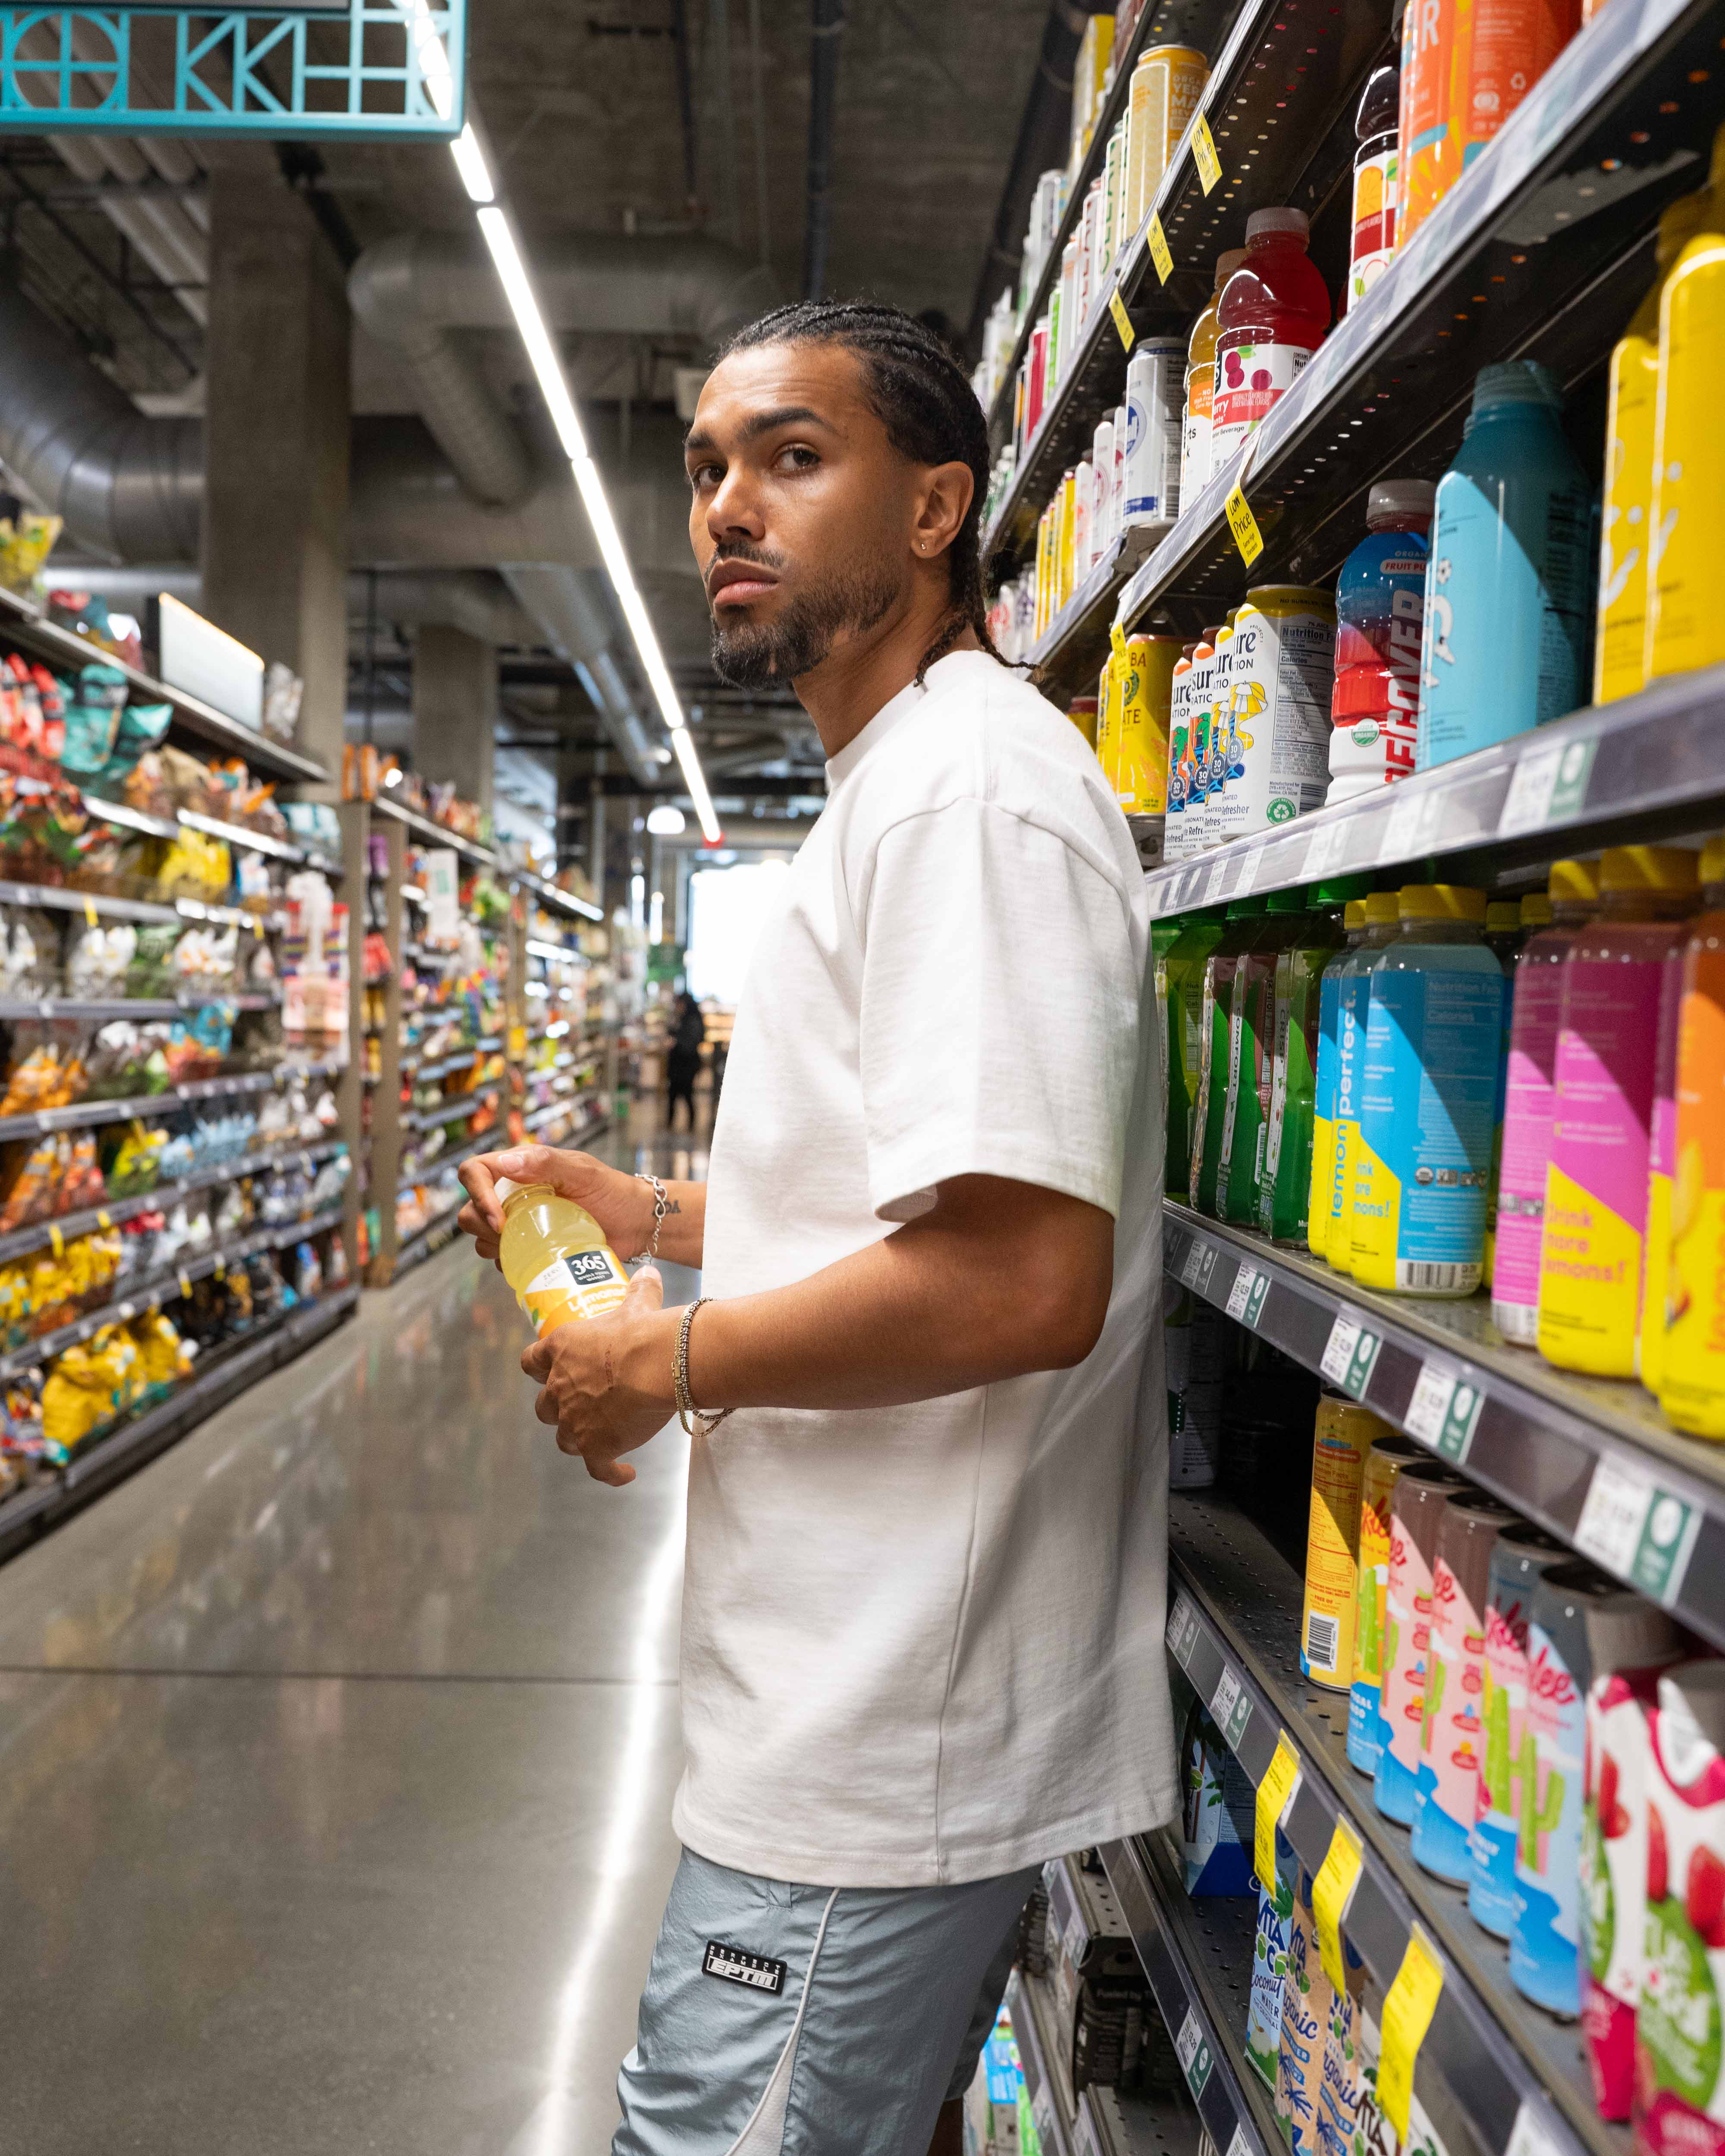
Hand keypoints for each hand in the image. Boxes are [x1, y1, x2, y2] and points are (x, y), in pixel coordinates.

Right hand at [458, 1144, 655, 1265]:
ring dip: (493, 1247)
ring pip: (480, 1237)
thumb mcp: (584, 1172)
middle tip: (513, 1237)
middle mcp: (512, 1194)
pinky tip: (532, 1263)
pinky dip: (508, 1264)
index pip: (474, 1171)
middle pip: (470, 1210)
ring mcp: (518, 1223)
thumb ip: (547, 1163)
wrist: (634, 1224)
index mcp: (520, 1168)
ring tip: (526, 1250)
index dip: (477, 1194)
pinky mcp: (527, 1248)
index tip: (499, 1219)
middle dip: (483, 1227)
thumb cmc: (612, 1192)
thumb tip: (506, 1162)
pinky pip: (500, 1259)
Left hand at [520, 1267, 676, 1485]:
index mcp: (561, 1350)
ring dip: (579, 1438)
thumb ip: (638, 1291)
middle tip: (582, 1404)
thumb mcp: (638, 1305)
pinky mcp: (594, 1446)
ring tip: (603, 1436)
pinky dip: (609, 1472)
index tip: (548, 1370)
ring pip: (564, 1439)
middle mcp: (559, 1387)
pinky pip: (597, 1468)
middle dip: (558, 1407)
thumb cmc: (643, 1331)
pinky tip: (624, 1473)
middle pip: (543, 1406)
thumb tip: (649, 1273)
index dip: (539, 1368)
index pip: (530, 1361)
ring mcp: (573, 1421)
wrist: (658, 1364)